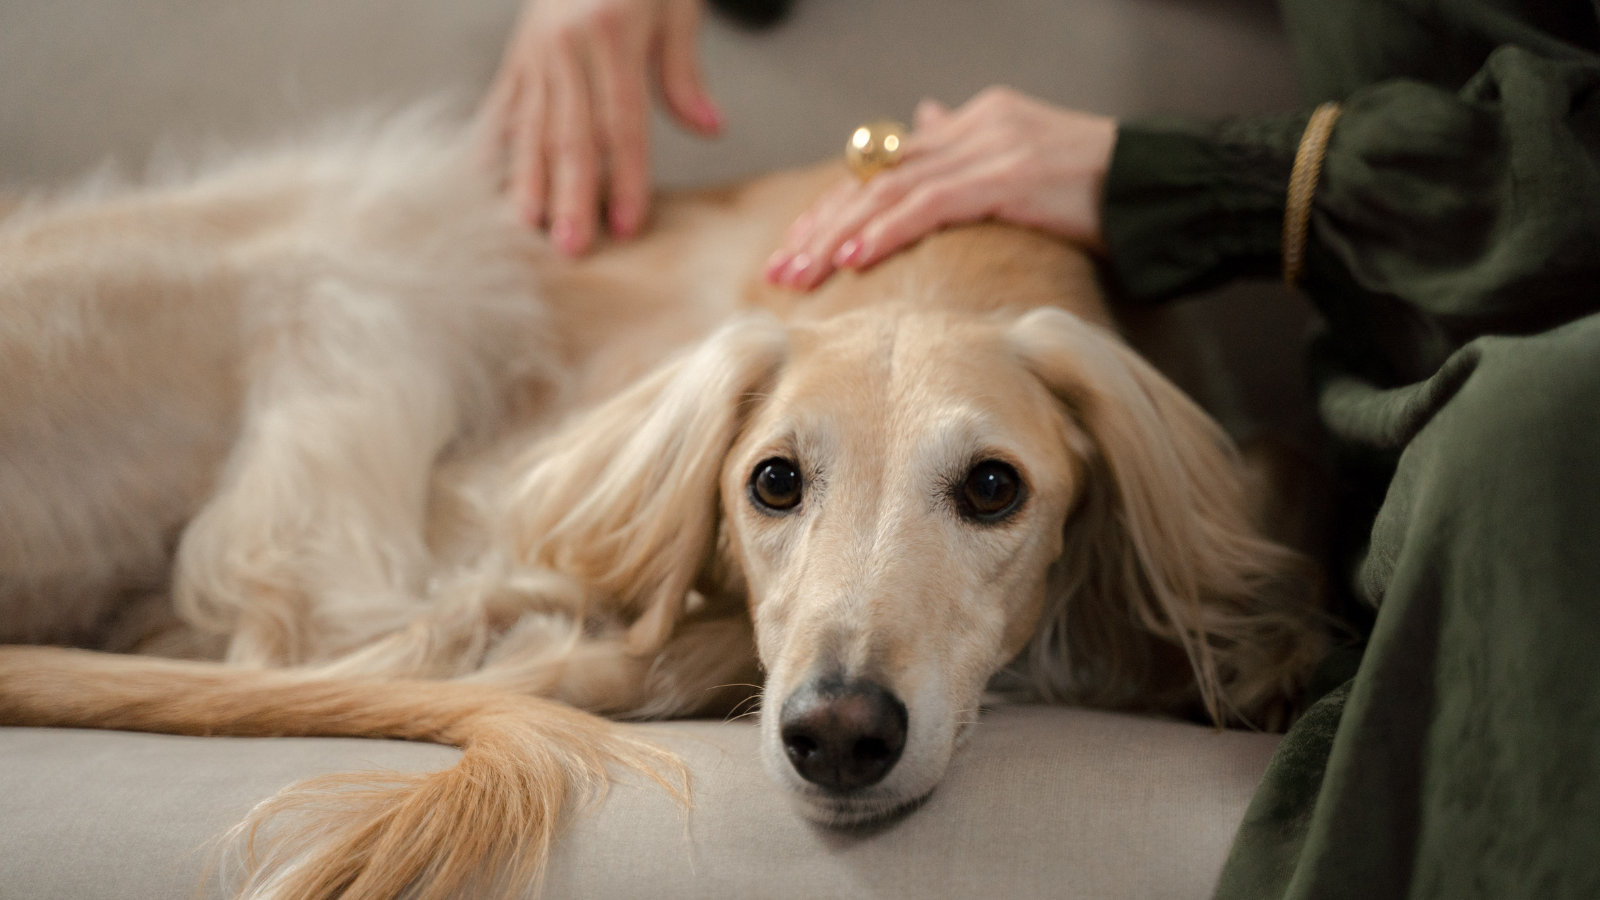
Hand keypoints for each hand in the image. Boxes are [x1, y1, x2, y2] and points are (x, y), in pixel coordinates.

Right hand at [481, 0, 722, 255]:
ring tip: (523, 230)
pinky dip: (490, 147)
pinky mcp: (517, 54)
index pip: (622, 124)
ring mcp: (534, 51)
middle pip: (570, 136)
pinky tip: (480, 184)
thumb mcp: (677, 4)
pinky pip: (502, 106)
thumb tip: (710, 128)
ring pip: (529, 128)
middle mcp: (566, 47)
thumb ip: (683, 71)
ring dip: (526, 183)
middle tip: (570, 248)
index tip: (626, 226)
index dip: (626, 178)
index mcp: (612, 35)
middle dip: (571, 197)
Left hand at [764, 88, 1116, 290]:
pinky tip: (852, 260)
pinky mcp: (1006, 176)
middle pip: (876, 173)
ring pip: (890, 188)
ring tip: (801, 271)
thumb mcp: (1022, 161)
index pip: (886, 164)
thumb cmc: (1100, 191)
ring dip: (838, 234)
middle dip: (822, 222)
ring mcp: (988, 148)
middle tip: (782, 266)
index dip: (837, 205)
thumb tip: (923, 122)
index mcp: (974, 123)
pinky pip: (928, 204)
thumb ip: (966, 148)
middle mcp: (973, 127)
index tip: (799, 245)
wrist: (1161, 188)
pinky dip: (884, 232)